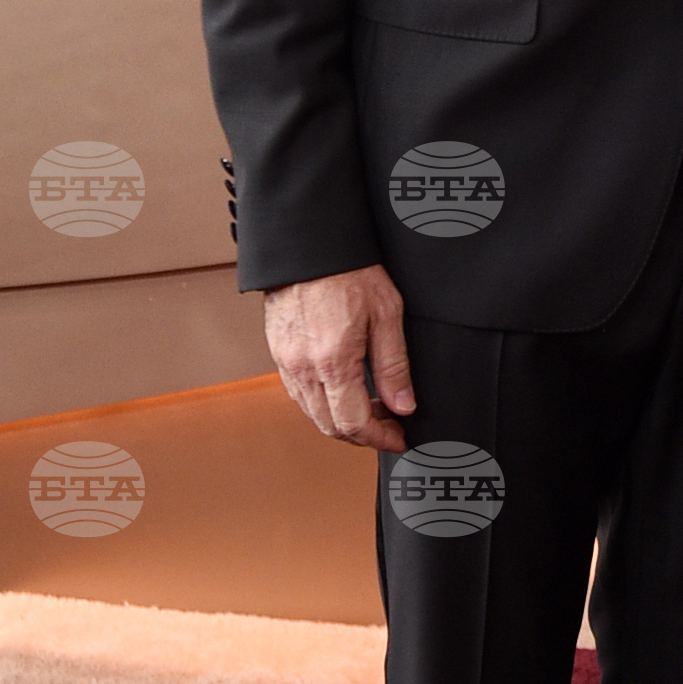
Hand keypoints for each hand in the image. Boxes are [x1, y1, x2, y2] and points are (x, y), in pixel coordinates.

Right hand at [263, 263, 414, 453]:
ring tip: (370, 405)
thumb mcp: (387, 314)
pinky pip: (299, 393)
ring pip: (312, 413)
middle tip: (388, 424)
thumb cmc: (348, 270)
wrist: (309, 244)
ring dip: (341, 420)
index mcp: (333, 361)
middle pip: (330, 426)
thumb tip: (404, 404)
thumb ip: (395, 366)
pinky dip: (322, 403)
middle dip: (362, 435)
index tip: (397, 437)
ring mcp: (286, 362)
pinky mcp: (279, 352)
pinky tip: (343, 388)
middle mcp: (303, 368)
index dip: (379, 439)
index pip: (354, 424)